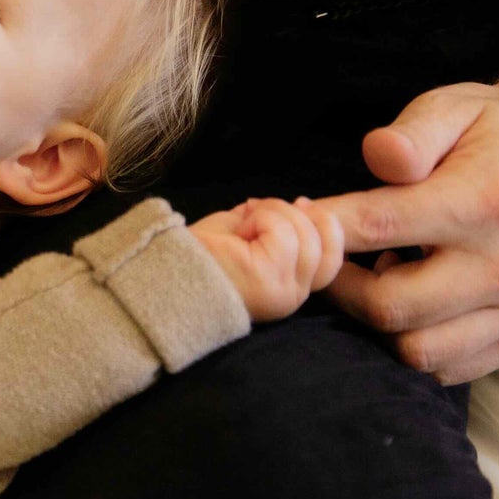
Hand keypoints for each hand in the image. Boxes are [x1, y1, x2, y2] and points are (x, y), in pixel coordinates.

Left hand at [188, 195, 346, 321]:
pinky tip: (239, 230)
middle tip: (253, 215)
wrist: (165, 277)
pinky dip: (261, 217)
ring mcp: (286, 290)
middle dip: (291, 213)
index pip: (334, 257)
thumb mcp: (250, 236)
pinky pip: (284, 231)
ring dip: (272, 213)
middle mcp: (295, 295)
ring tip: (242, 226)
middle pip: (324, 240)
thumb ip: (281, 226)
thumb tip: (302, 205)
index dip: (324, 224)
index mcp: (290, 288)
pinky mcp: (271, 279)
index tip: (301, 203)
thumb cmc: (200, 256)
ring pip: (304, 232)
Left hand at [322, 59, 498, 383]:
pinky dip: (413, 342)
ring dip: (377, 321)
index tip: (299, 219)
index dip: (326, 229)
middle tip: (326, 257)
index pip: (381, 228)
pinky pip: (446, 368)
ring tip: (377, 274)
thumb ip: (410, 134)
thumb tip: (377, 156)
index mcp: (489, 201)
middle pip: (391, 307)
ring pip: (417, 350)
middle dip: (341, 285)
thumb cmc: (497, 132)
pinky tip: (413, 297)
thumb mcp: (454, 106)